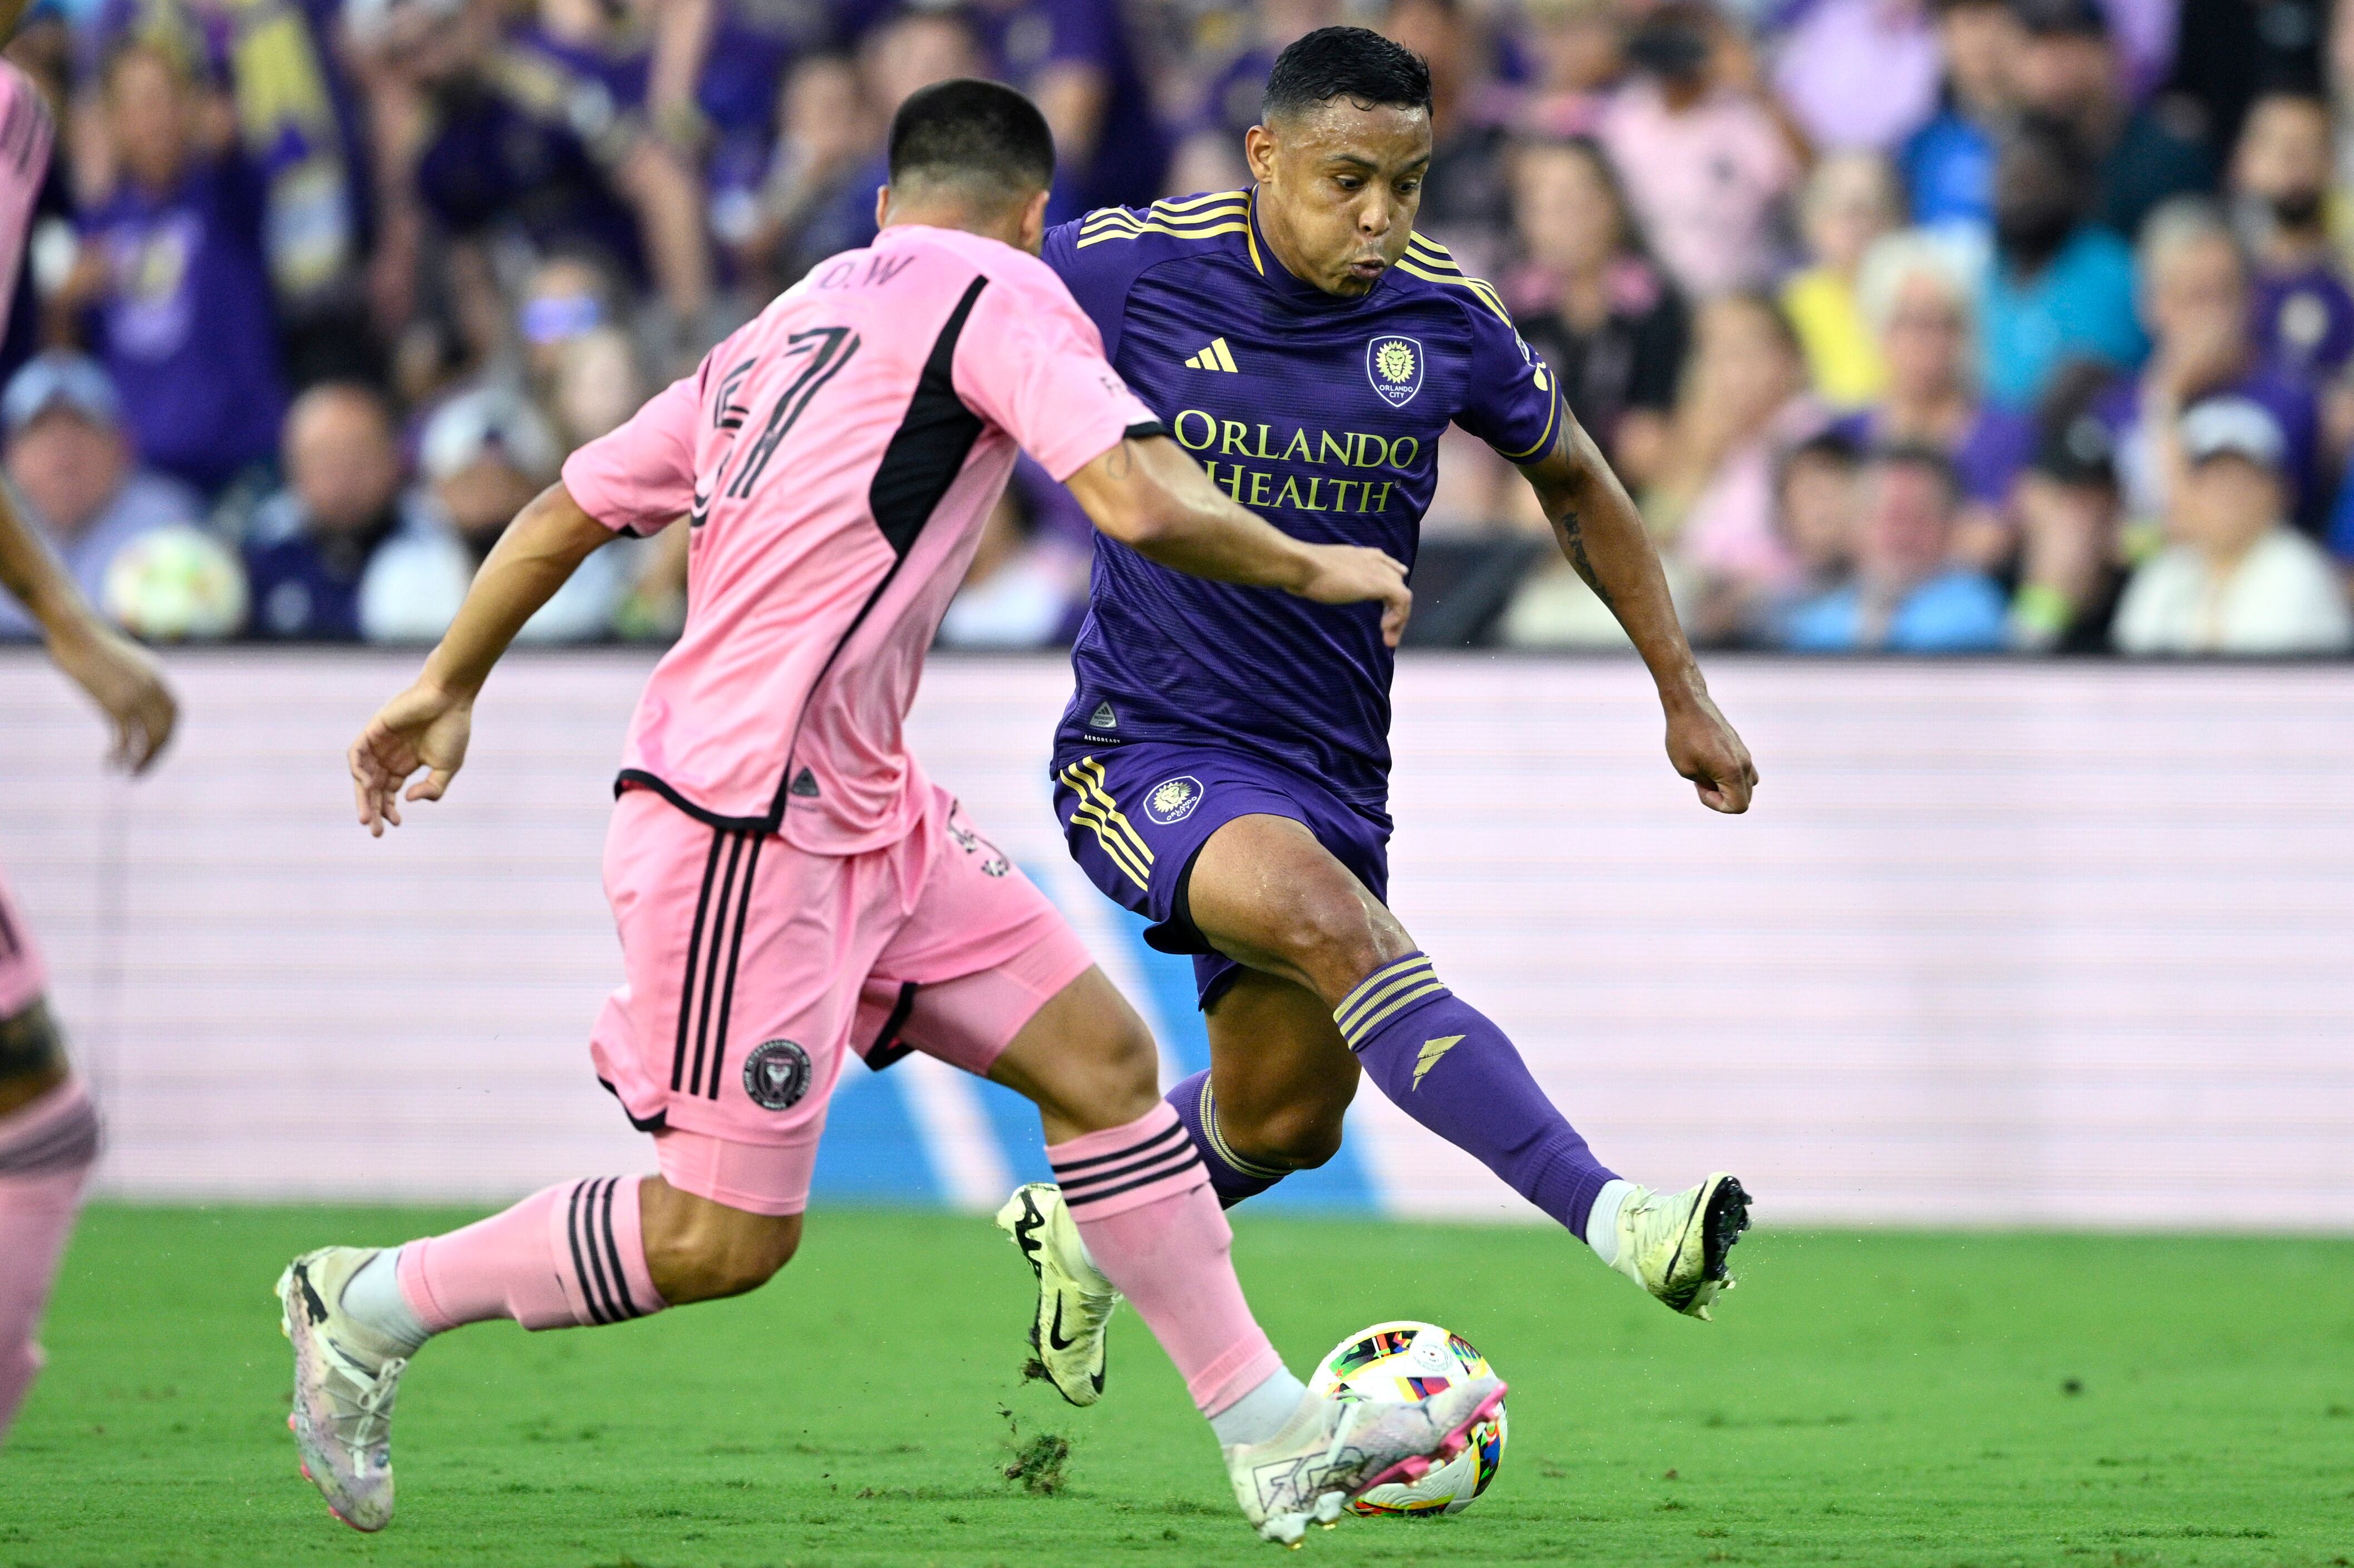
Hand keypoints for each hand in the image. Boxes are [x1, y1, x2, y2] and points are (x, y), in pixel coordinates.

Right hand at [48, 620, 175, 772]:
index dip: (168, 732)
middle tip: (143, 769)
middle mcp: (153, 689)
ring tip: (131, 774)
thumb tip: (130, 695)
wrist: (76, 632)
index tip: (156, 746)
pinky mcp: (115, 705)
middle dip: (158, 753)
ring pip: (149, 739)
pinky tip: (110, 765)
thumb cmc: (91, 644)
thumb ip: (132, 678)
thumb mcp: (122, 661)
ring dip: (143, 761)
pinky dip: (120, 756)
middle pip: (166, 730)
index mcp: (157, 677)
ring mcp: (136, 698)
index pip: (175, 713)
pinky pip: (124, 739)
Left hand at [348, 680, 473, 836]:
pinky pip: (356, 753)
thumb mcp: (447, 767)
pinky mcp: (373, 730)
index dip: (389, 809)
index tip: (395, 825)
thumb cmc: (452, 728)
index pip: (390, 791)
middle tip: (374, 831)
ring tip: (368, 816)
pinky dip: (358, 770)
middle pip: (374, 788)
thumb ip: (432, 789)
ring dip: (363, 796)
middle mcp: (390, 755)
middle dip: (373, 810)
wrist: (449, 697)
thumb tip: (408, 800)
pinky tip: (367, 785)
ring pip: (363, 775)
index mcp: (407, 763)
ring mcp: (380, 743)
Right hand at [1292, 543, 1411, 646]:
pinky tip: (1384, 629)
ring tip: (1388, 640)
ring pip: (1403, 594)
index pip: (1386, 565)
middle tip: (1386, 632)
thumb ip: (1325, 577)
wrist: (1302, 566)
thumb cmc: (1301, 570)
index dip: (1390, 583)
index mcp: (1361, 555)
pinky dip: (1397, 617)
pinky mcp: (1381, 583)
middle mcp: (1374, 560)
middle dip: (1394, 609)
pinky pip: (1402, 600)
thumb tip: (1308, 584)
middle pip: (1397, 583)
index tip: (1387, 601)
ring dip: (1398, 619)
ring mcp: (1379, 571)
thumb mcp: (1318, 573)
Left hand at [1663, 684, 1756, 813]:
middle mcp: (1745, 764)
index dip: (1717, 805)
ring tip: (1707, 774)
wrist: (1689, 706)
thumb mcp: (1687, 770)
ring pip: (1747, 785)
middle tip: (1702, 782)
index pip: (1739, 806)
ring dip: (1729, 787)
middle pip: (1745, 798)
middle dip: (1723, 798)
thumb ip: (1708, 785)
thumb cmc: (1682, 737)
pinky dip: (1730, 776)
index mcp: (1733, 772)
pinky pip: (1744, 771)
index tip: (1701, 788)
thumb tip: (1718, 788)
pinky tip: (1710, 764)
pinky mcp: (1741, 747)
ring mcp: (1745, 754)